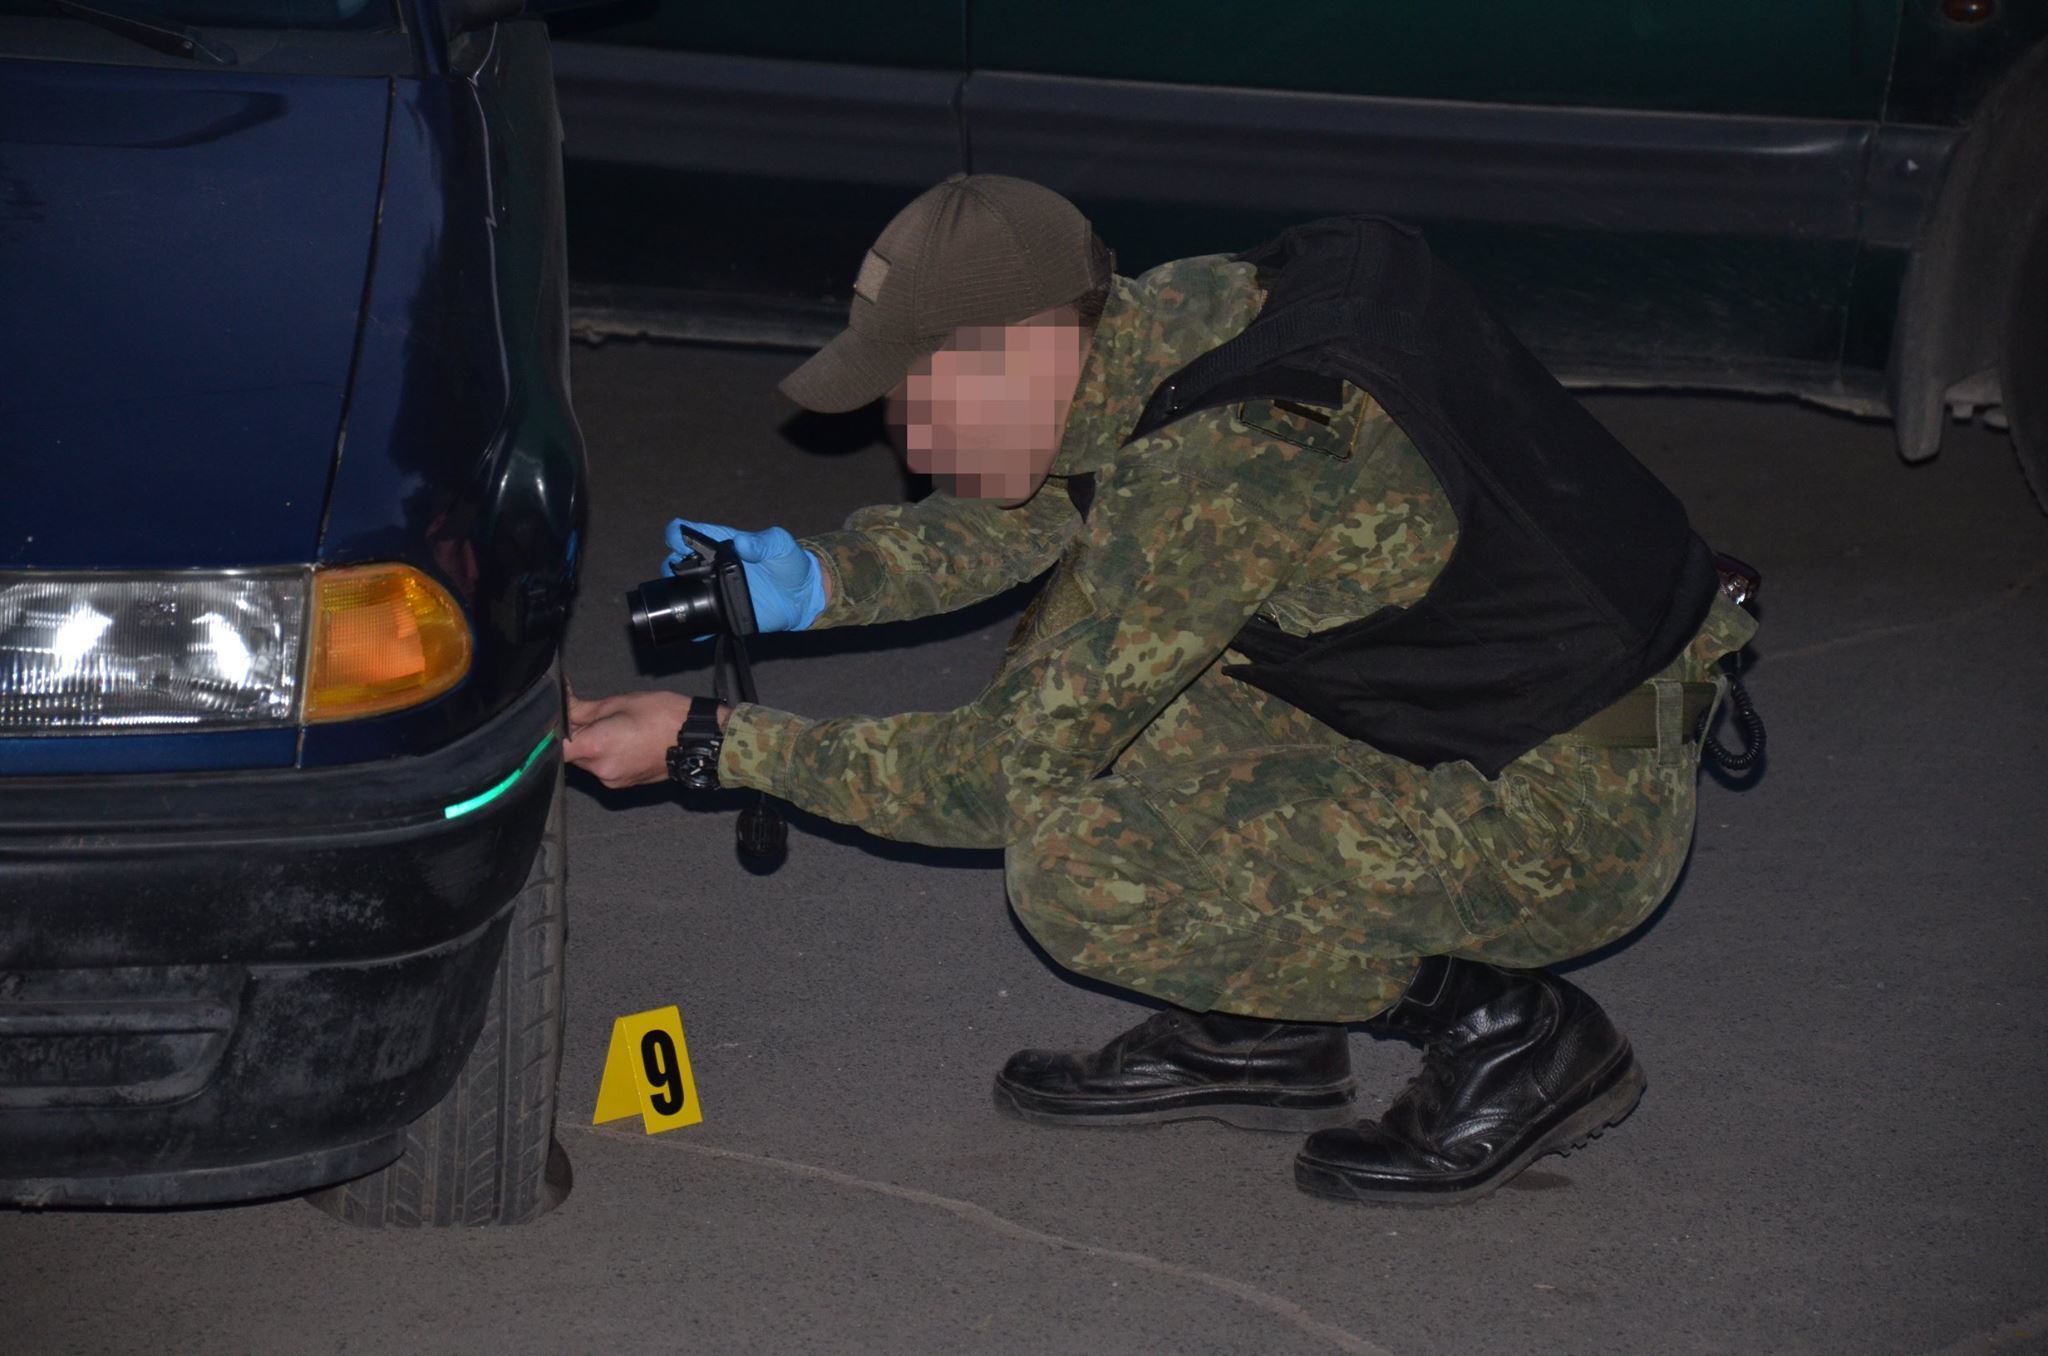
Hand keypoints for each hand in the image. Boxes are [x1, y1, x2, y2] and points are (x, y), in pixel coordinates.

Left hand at [563, 688, 695, 788]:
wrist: (696, 739)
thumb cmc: (664, 716)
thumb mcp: (620, 703)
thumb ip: (584, 709)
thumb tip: (563, 705)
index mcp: (597, 746)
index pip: (555, 746)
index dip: (552, 732)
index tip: (558, 719)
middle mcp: (602, 769)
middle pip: (571, 754)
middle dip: (577, 736)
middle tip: (593, 717)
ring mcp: (612, 780)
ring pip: (587, 762)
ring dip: (591, 746)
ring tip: (614, 728)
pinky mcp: (622, 784)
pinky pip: (603, 769)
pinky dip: (605, 756)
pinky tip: (624, 741)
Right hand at [665, 519, 827, 633]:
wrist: (803, 595)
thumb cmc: (790, 561)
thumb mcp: (779, 544)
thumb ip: (763, 541)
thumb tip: (742, 543)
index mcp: (719, 542)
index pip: (685, 534)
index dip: (676, 536)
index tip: (680, 543)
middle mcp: (710, 566)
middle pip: (674, 564)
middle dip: (671, 567)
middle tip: (684, 574)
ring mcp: (713, 591)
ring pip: (682, 593)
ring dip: (677, 595)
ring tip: (686, 598)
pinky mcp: (722, 614)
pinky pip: (702, 622)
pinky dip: (695, 628)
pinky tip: (695, 630)